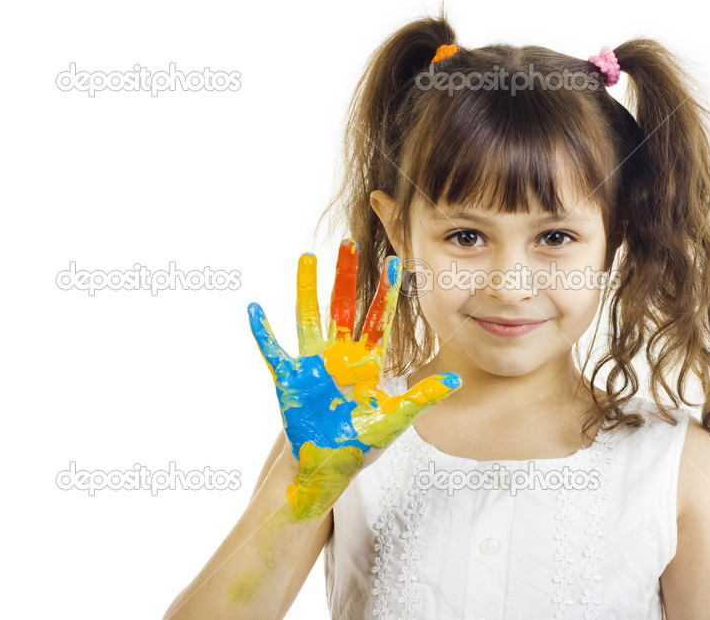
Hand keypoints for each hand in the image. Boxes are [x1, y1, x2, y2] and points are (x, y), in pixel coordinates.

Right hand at [247, 239, 460, 519]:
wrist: (329, 465)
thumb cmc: (361, 443)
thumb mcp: (394, 418)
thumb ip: (421, 397)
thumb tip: (454, 381)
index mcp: (369, 362)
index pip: (380, 319)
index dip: (387, 292)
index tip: (395, 262)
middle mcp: (342, 355)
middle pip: (346, 306)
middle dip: (348, 276)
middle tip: (349, 243)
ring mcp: (314, 363)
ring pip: (311, 317)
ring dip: (307, 288)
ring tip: (306, 257)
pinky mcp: (290, 378)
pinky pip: (274, 351)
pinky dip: (263, 332)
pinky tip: (255, 309)